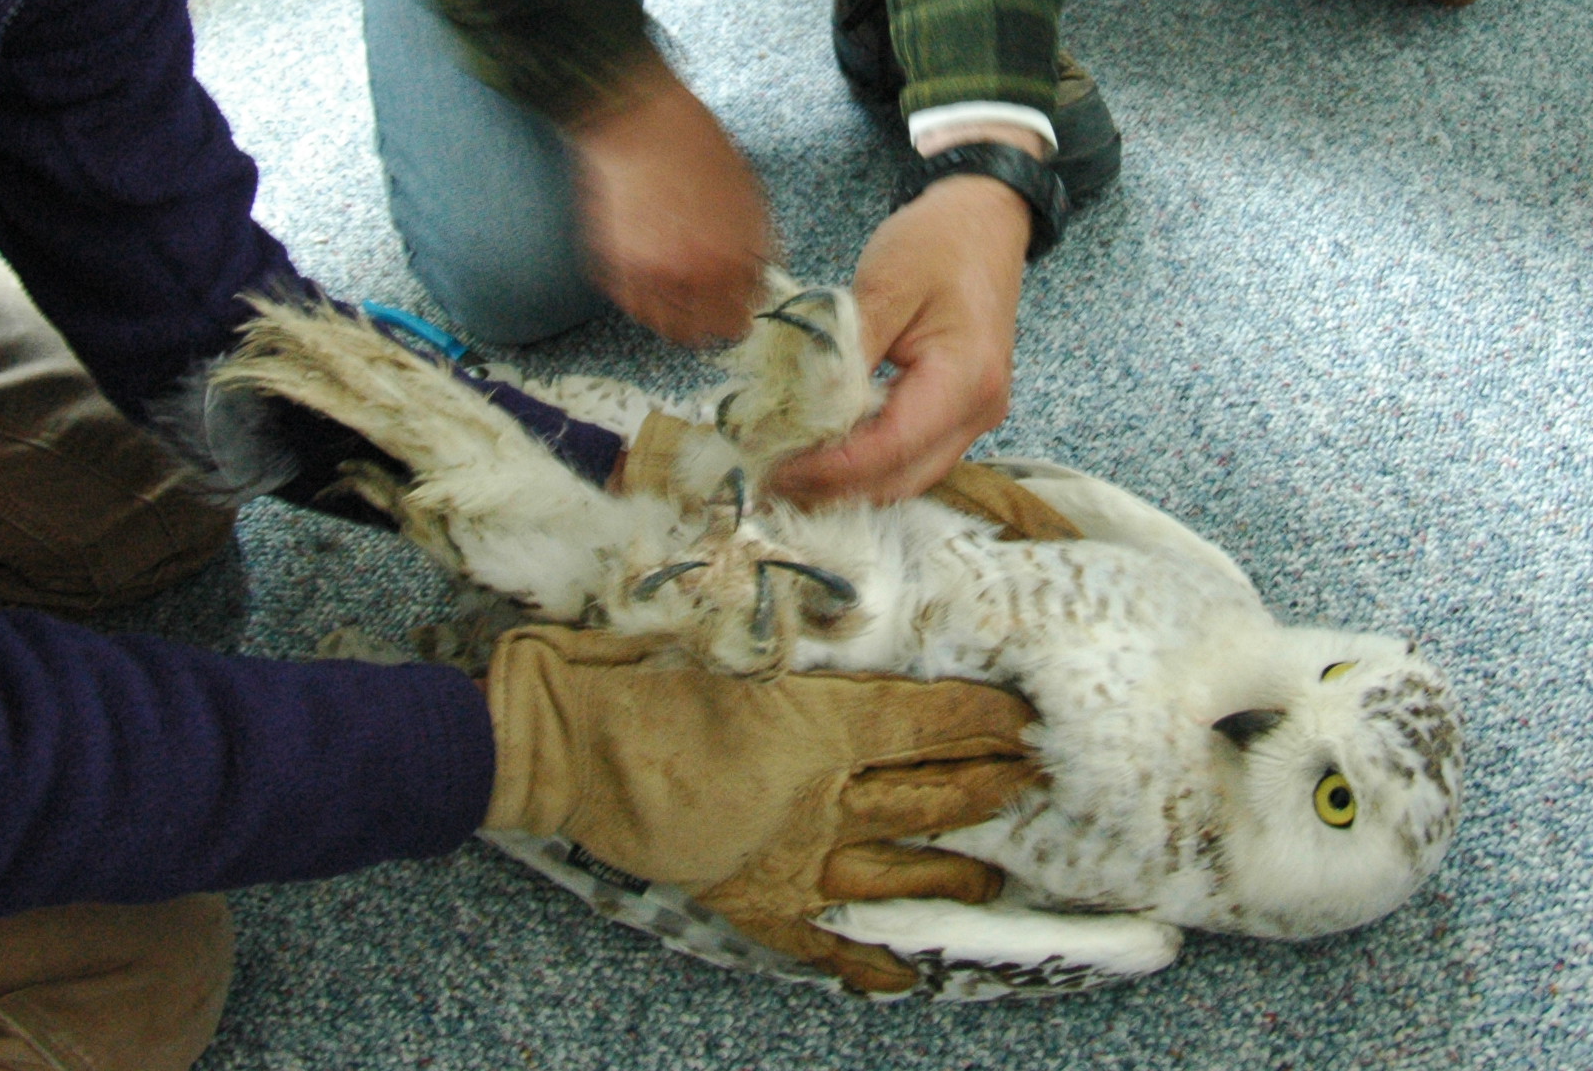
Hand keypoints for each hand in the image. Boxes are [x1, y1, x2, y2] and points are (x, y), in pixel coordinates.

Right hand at [479, 623, 1039, 993]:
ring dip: (948, 874)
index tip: (1021, 715)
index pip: (924, 720)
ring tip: (995, 876)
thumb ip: (796, 637)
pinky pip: (819, 939)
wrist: (558, 736)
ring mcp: (785, 852)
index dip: (979, 721)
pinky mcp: (748, 895)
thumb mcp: (727, 631)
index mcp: (814, 719)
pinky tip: (901, 973)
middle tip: (1034, 782)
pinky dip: (861, 958)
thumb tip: (854, 619)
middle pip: (925, 794)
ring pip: (892, 868)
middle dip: (986, 788)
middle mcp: (816, 792)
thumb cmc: (637, 667)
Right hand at [567, 59, 774, 347]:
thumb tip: (760, 277)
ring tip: (677, 289)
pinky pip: (631, 301)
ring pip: (666, 326)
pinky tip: (648, 266)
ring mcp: (646, 274)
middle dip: (713, 321)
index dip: (743, 306)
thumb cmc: (699, 148)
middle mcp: (690, 277)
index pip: (744, 313)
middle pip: (707, 332)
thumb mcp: (749, 196)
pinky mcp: (610, 265)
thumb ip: (757, 245)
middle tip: (710, 306)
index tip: (738, 301)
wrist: (640, 121)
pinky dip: (641, 293)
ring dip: (676, 314)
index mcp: (734, 260)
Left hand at [771, 157, 1031, 505]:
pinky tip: (826, 452)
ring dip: (850, 482)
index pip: (891, 447)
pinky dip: (869, 463)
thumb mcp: (886, 282)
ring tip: (789, 470)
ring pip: (908, 477)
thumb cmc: (939, 242)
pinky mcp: (961, 414)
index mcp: (966, 379)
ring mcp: (975, 418)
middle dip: (835, 488)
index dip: (830, 468)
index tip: (775, 468)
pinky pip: (913, 456)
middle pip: (902, 478)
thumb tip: (804, 404)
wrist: (985, 221)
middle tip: (769, 479)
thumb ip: (847, 349)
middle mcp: (980, 411)